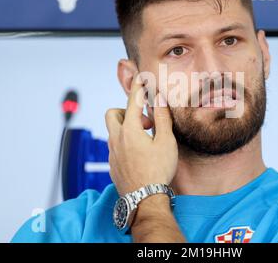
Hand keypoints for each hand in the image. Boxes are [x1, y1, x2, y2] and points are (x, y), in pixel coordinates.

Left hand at [105, 72, 177, 196]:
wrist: (144, 199)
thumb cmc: (158, 170)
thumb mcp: (166, 142)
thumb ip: (161, 118)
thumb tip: (159, 99)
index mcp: (129, 130)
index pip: (133, 101)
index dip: (138, 87)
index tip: (141, 77)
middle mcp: (116, 139)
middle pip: (112, 114)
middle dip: (126, 111)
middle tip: (144, 121)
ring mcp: (112, 153)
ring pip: (113, 131)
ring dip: (126, 128)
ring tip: (145, 139)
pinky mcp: (112, 164)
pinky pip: (115, 146)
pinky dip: (125, 143)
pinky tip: (140, 154)